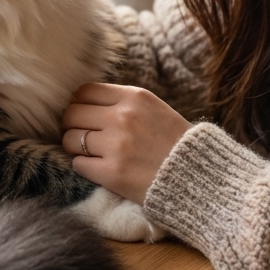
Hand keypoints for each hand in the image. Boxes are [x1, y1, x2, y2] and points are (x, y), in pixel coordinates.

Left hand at [61, 83, 192, 204]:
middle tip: (81, 135)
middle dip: (71, 125)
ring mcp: (116, 146)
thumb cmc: (175, 143)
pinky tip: (98, 168)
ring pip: (70, 139)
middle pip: (71, 114)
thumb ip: (122, 102)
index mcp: (134, 97)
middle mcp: (122, 117)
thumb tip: (82, 102)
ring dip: (75, 147)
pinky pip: (78, 164)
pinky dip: (84, 166)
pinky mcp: (112, 173)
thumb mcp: (153, 108)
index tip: (82, 115)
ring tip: (90, 153)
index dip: (78, 104)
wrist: (200, 178)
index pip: (84, 91)